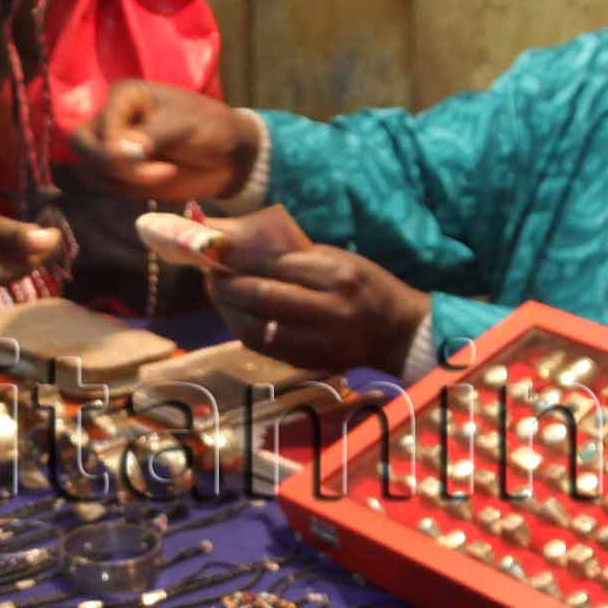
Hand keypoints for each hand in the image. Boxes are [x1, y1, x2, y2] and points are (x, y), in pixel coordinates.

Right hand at [68, 80, 257, 201]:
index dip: (118, 150)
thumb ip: (151, 136)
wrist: (230, 157)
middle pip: (80, 144)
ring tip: (163, 175)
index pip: (98, 126)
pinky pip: (103, 185)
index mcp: (125, 96)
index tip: (158, 160)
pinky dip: (123, 191)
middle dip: (110, 165)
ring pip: (88, 168)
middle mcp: (112, 118)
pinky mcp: (120, 172)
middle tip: (153, 174)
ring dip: (120, 181)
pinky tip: (155, 185)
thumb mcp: (185, 127)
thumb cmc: (211, 129)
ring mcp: (113, 146)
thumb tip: (118, 152)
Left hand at [208, 229, 428, 374]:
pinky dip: (243, 329)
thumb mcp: (338, 259)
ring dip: (228, 309)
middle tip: (208, 269)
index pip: (275, 263)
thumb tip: (242, 245)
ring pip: (256, 328)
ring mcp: (318, 342)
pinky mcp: (310, 362)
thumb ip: (295, 256)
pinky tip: (234, 314)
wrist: (398, 333)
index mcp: (337, 275)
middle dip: (226, 282)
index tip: (215, 245)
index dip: (239, 255)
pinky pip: (265, 347)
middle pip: (261, 295)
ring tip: (216, 291)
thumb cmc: (367, 286)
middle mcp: (328, 309)